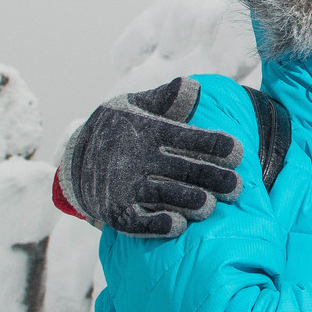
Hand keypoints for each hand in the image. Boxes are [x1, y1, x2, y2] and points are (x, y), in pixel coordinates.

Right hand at [55, 78, 245, 238]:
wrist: (73, 160)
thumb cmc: (116, 131)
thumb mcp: (134, 106)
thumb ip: (165, 98)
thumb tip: (193, 85)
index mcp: (149, 131)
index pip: (187, 137)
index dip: (214, 145)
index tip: (238, 152)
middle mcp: (138, 158)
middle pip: (183, 169)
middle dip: (213, 178)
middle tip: (237, 187)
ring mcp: (126, 186)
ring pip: (165, 195)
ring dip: (190, 201)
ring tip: (212, 206)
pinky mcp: (116, 211)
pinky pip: (138, 221)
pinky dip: (157, 224)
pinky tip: (178, 226)